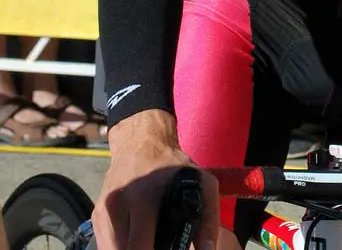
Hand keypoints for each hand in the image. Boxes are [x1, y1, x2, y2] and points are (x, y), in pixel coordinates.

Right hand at [91, 111, 219, 249]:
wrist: (140, 140)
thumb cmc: (172, 164)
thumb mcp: (201, 182)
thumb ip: (208, 219)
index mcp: (142, 198)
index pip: (138, 248)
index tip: (164, 249)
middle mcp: (117, 205)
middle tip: (159, 245)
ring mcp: (103, 211)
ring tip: (148, 242)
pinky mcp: (96, 215)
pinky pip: (105, 245)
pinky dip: (120, 247)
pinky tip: (135, 239)